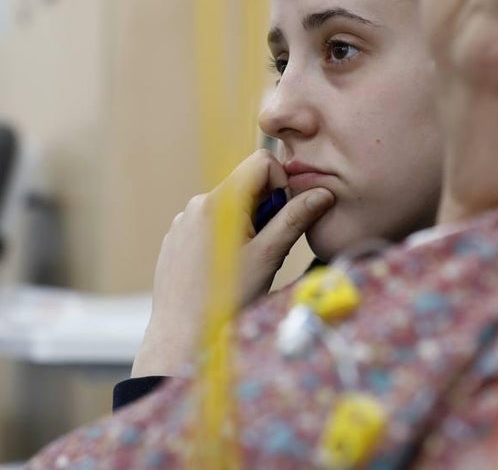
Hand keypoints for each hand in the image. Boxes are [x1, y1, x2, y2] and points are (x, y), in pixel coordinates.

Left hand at [131, 150, 333, 376]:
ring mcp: (182, 221)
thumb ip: (295, 220)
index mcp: (220, 202)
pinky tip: (222, 272)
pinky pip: (207, 224)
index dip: (281, 183)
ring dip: (244, 226)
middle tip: (266, 250)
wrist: (182, 336)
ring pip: (228, 207)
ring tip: (243, 266)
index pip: (262, 161)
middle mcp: (197, 204)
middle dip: (263, 210)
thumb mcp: (269, 258)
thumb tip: (323, 193)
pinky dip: (223, 238)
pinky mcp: (175, 238)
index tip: (283, 217)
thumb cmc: (226, 301)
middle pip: (245, 186)